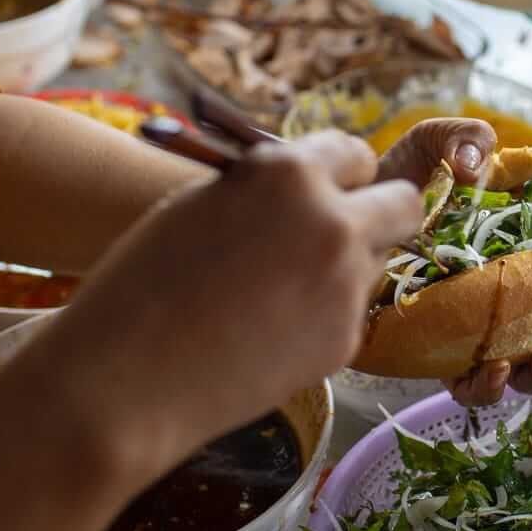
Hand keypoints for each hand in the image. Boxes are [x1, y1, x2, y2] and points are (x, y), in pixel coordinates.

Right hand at [33, 132, 420, 480]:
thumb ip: (267, 189)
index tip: (334, 187)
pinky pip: (353, 311)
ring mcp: (347, 282)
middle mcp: (333, 221)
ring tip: (285, 289)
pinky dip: (327, 315)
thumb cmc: (146, 281)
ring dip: (352, 264)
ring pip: (381, 260)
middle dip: (380, 212)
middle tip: (347, 230)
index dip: (342, 173)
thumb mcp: (204, 203)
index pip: (355, 153)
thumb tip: (312, 185)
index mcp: (289, 172)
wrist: (128, 377)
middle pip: (404, 203)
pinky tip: (274, 330)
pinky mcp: (347, 337)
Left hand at [377, 117, 531, 405]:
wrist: (347, 208)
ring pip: (523, 374)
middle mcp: (506, 303)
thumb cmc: (403, 178)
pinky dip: (486, 386)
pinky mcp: (435, 352)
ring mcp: (472, 331)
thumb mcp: (438, 144)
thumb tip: (474, 167)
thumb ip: (465, 140)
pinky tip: (491, 368)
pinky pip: (468, 386)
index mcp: (526, 261)